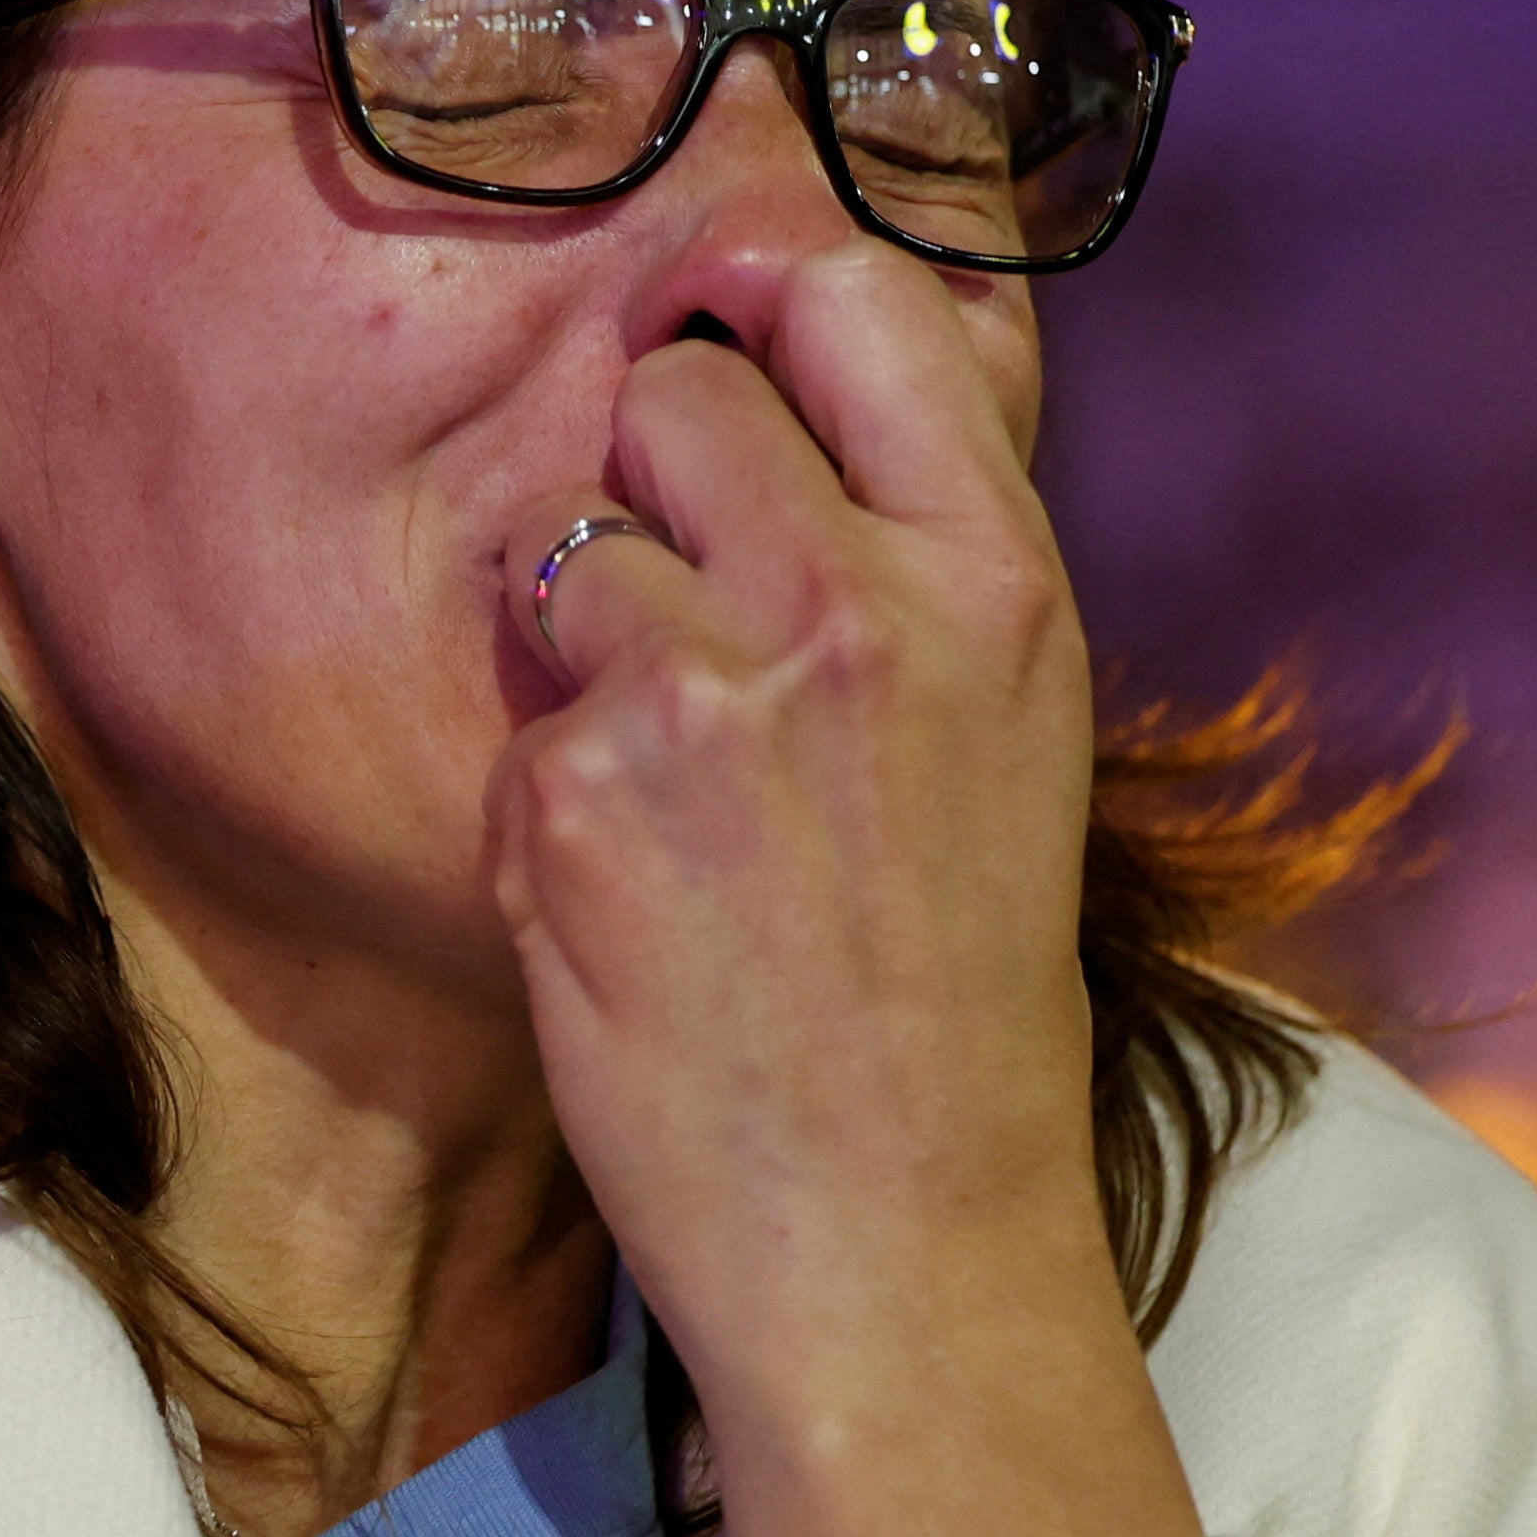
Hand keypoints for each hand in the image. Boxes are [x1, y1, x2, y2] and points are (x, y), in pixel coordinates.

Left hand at [490, 240, 1205, 1536]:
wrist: (903, 1239)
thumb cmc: (955, 989)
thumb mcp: (1014, 725)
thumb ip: (924, 540)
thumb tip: (801, 344)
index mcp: (998, 580)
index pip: (857, 298)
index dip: (758, 297)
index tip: (718, 333)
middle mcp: (861, 610)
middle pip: (675, 399)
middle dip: (653, 487)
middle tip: (697, 626)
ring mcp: (709, 700)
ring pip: (573, 550)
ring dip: (591, 646)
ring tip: (678, 795)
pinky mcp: (578, 799)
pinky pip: (523, 714)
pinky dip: (554, 795)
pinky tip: (634, 902)